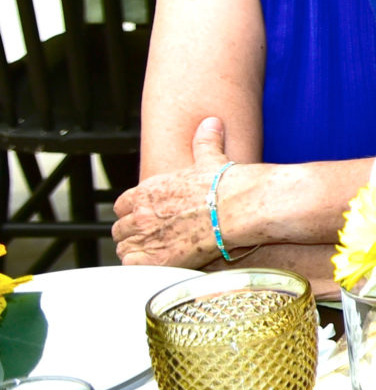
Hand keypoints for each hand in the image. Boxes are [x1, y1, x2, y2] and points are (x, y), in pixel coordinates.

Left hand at [111, 118, 233, 267]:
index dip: (133, 212)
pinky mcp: (156, 259)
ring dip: (137, 251)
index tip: (146, 217)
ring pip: (124, 247)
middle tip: (153, 238)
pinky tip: (158, 264)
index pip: (122, 205)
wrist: (239, 207)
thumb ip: (205, 141)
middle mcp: (141, 213)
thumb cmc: (227, 184)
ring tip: (156, 254)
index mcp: (148, 190)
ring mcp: (146, 236)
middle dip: (134, 233)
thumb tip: (212, 122)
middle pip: (121, 228)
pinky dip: (142, 267)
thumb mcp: (212, 159)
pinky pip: (132, 265)